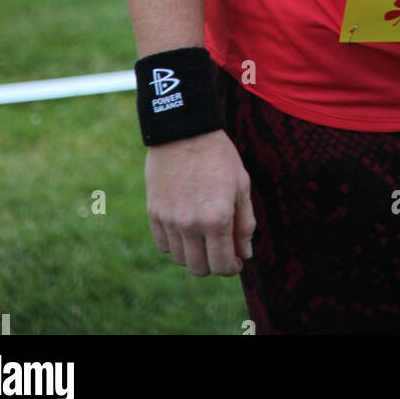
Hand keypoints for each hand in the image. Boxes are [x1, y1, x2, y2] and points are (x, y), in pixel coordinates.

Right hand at [146, 128, 255, 275]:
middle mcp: (190, 224)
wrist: (185, 130)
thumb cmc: (219, 156)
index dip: (231, 268)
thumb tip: (245, 254)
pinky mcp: (153, 212)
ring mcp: (169, 220)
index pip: (222, 265)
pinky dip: (175, 244)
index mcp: (217, 219)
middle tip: (221, 250)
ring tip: (203, 236)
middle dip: (213, 264)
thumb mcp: (241, 185)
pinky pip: (163, 245)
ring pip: (180, 259)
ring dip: (194, 254)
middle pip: (199, 268)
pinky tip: (185, 229)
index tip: (235, 261)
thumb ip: (245, 223)